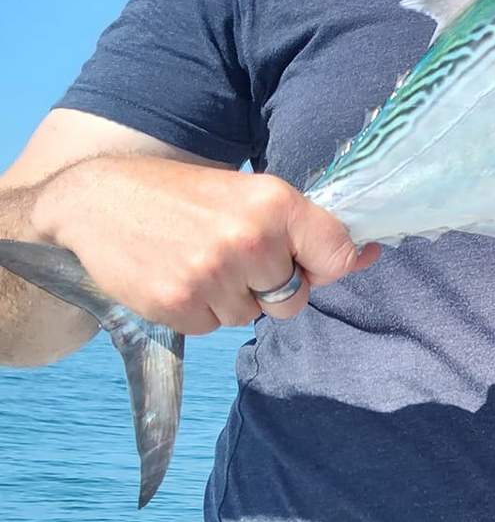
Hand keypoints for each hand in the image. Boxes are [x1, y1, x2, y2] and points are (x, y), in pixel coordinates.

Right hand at [33, 156, 378, 332]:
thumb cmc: (184, 195)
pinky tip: (177, 275)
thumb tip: (369, 254)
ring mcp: (213, 275)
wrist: (98, 200)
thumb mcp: (249, 193)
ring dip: (231, 298)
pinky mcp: (179, 305)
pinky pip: (213, 328)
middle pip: (293, 297)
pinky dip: (199, 310)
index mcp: (275, 203)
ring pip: (250, 316)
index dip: (327, 265)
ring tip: (198, 259)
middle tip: (231, 253)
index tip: (310, 262)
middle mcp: (250, 239)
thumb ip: (303, 228)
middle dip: (269, 285)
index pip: (337, 253)